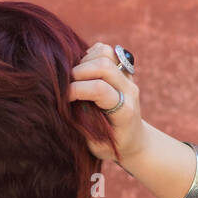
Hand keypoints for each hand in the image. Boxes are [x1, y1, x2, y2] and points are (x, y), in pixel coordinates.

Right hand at [69, 43, 145, 162]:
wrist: (134, 140)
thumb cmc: (111, 146)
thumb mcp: (96, 145)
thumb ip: (83, 124)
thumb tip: (63, 105)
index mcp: (124, 110)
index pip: (100, 89)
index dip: (76, 90)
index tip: (64, 99)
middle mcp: (129, 89)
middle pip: (104, 65)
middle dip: (78, 72)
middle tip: (67, 86)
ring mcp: (128, 77)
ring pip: (106, 53)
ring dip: (84, 61)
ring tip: (75, 77)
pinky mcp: (123, 69)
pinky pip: (106, 51)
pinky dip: (90, 55)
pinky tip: (83, 71)